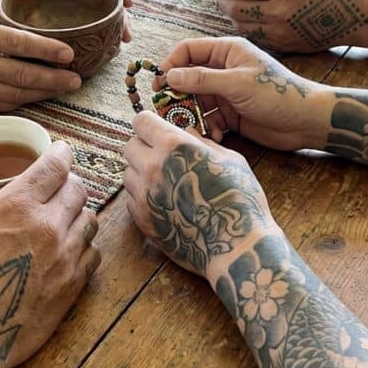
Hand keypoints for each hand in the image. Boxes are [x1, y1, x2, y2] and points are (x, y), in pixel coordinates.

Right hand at [0, 0, 83, 110]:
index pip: (18, 43)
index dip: (46, 50)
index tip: (69, 53)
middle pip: (22, 74)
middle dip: (54, 79)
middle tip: (77, 79)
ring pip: (15, 94)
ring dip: (43, 93)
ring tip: (66, 88)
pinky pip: (0, 106)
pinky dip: (22, 103)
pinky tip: (39, 98)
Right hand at [0, 141, 100, 367]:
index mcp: (16, 206)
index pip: (56, 165)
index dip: (60, 154)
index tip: (60, 152)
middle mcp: (48, 226)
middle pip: (78, 189)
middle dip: (67, 183)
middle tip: (55, 187)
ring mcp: (65, 258)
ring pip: (89, 220)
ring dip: (78, 214)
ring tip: (62, 218)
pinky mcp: (72, 287)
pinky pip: (92, 255)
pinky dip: (84, 246)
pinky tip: (67, 250)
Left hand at [124, 111, 272, 279]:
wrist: (235, 246)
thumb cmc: (240, 199)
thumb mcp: (229, 160)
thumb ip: (202, 142)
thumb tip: (187, 133)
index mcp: (174, 146)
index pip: (141, 121)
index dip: (150, 124)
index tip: (157, 131)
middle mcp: (152, 168)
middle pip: (129, 146)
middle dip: (143, 148)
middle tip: (162, 158)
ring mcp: (144, 196)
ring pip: (128, 174)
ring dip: (141, 174)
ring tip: (166, 183)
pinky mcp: (142, 220)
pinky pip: (131, 200)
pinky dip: (143, 198)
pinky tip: (165, 204)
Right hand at [159, 37, 327, 151]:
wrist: (305, 121)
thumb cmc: (277, 94)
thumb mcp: (237, 84)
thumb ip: (202, 80)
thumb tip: (169, 76)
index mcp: (227, 52)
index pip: (188, 50)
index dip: (170, 64)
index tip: (159, 84)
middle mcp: (224, 69)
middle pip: (188, 78)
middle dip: (176, 95)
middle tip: (166, 111)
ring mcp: (227, 92)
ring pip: (196, 101)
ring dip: (191, 115)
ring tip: (190, 128)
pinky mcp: (231, 114)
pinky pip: (209, 118)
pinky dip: (207, 127)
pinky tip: (214, 136)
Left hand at [207, 0, 367, 52]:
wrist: (354, 17)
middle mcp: (279, 11)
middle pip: (235, 8)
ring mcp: (280, 31)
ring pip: (241, 25)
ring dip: (229, 14)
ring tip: (227, 3)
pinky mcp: (282, 44)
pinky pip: (253, 36)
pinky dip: (242, 26)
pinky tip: (243, 17)